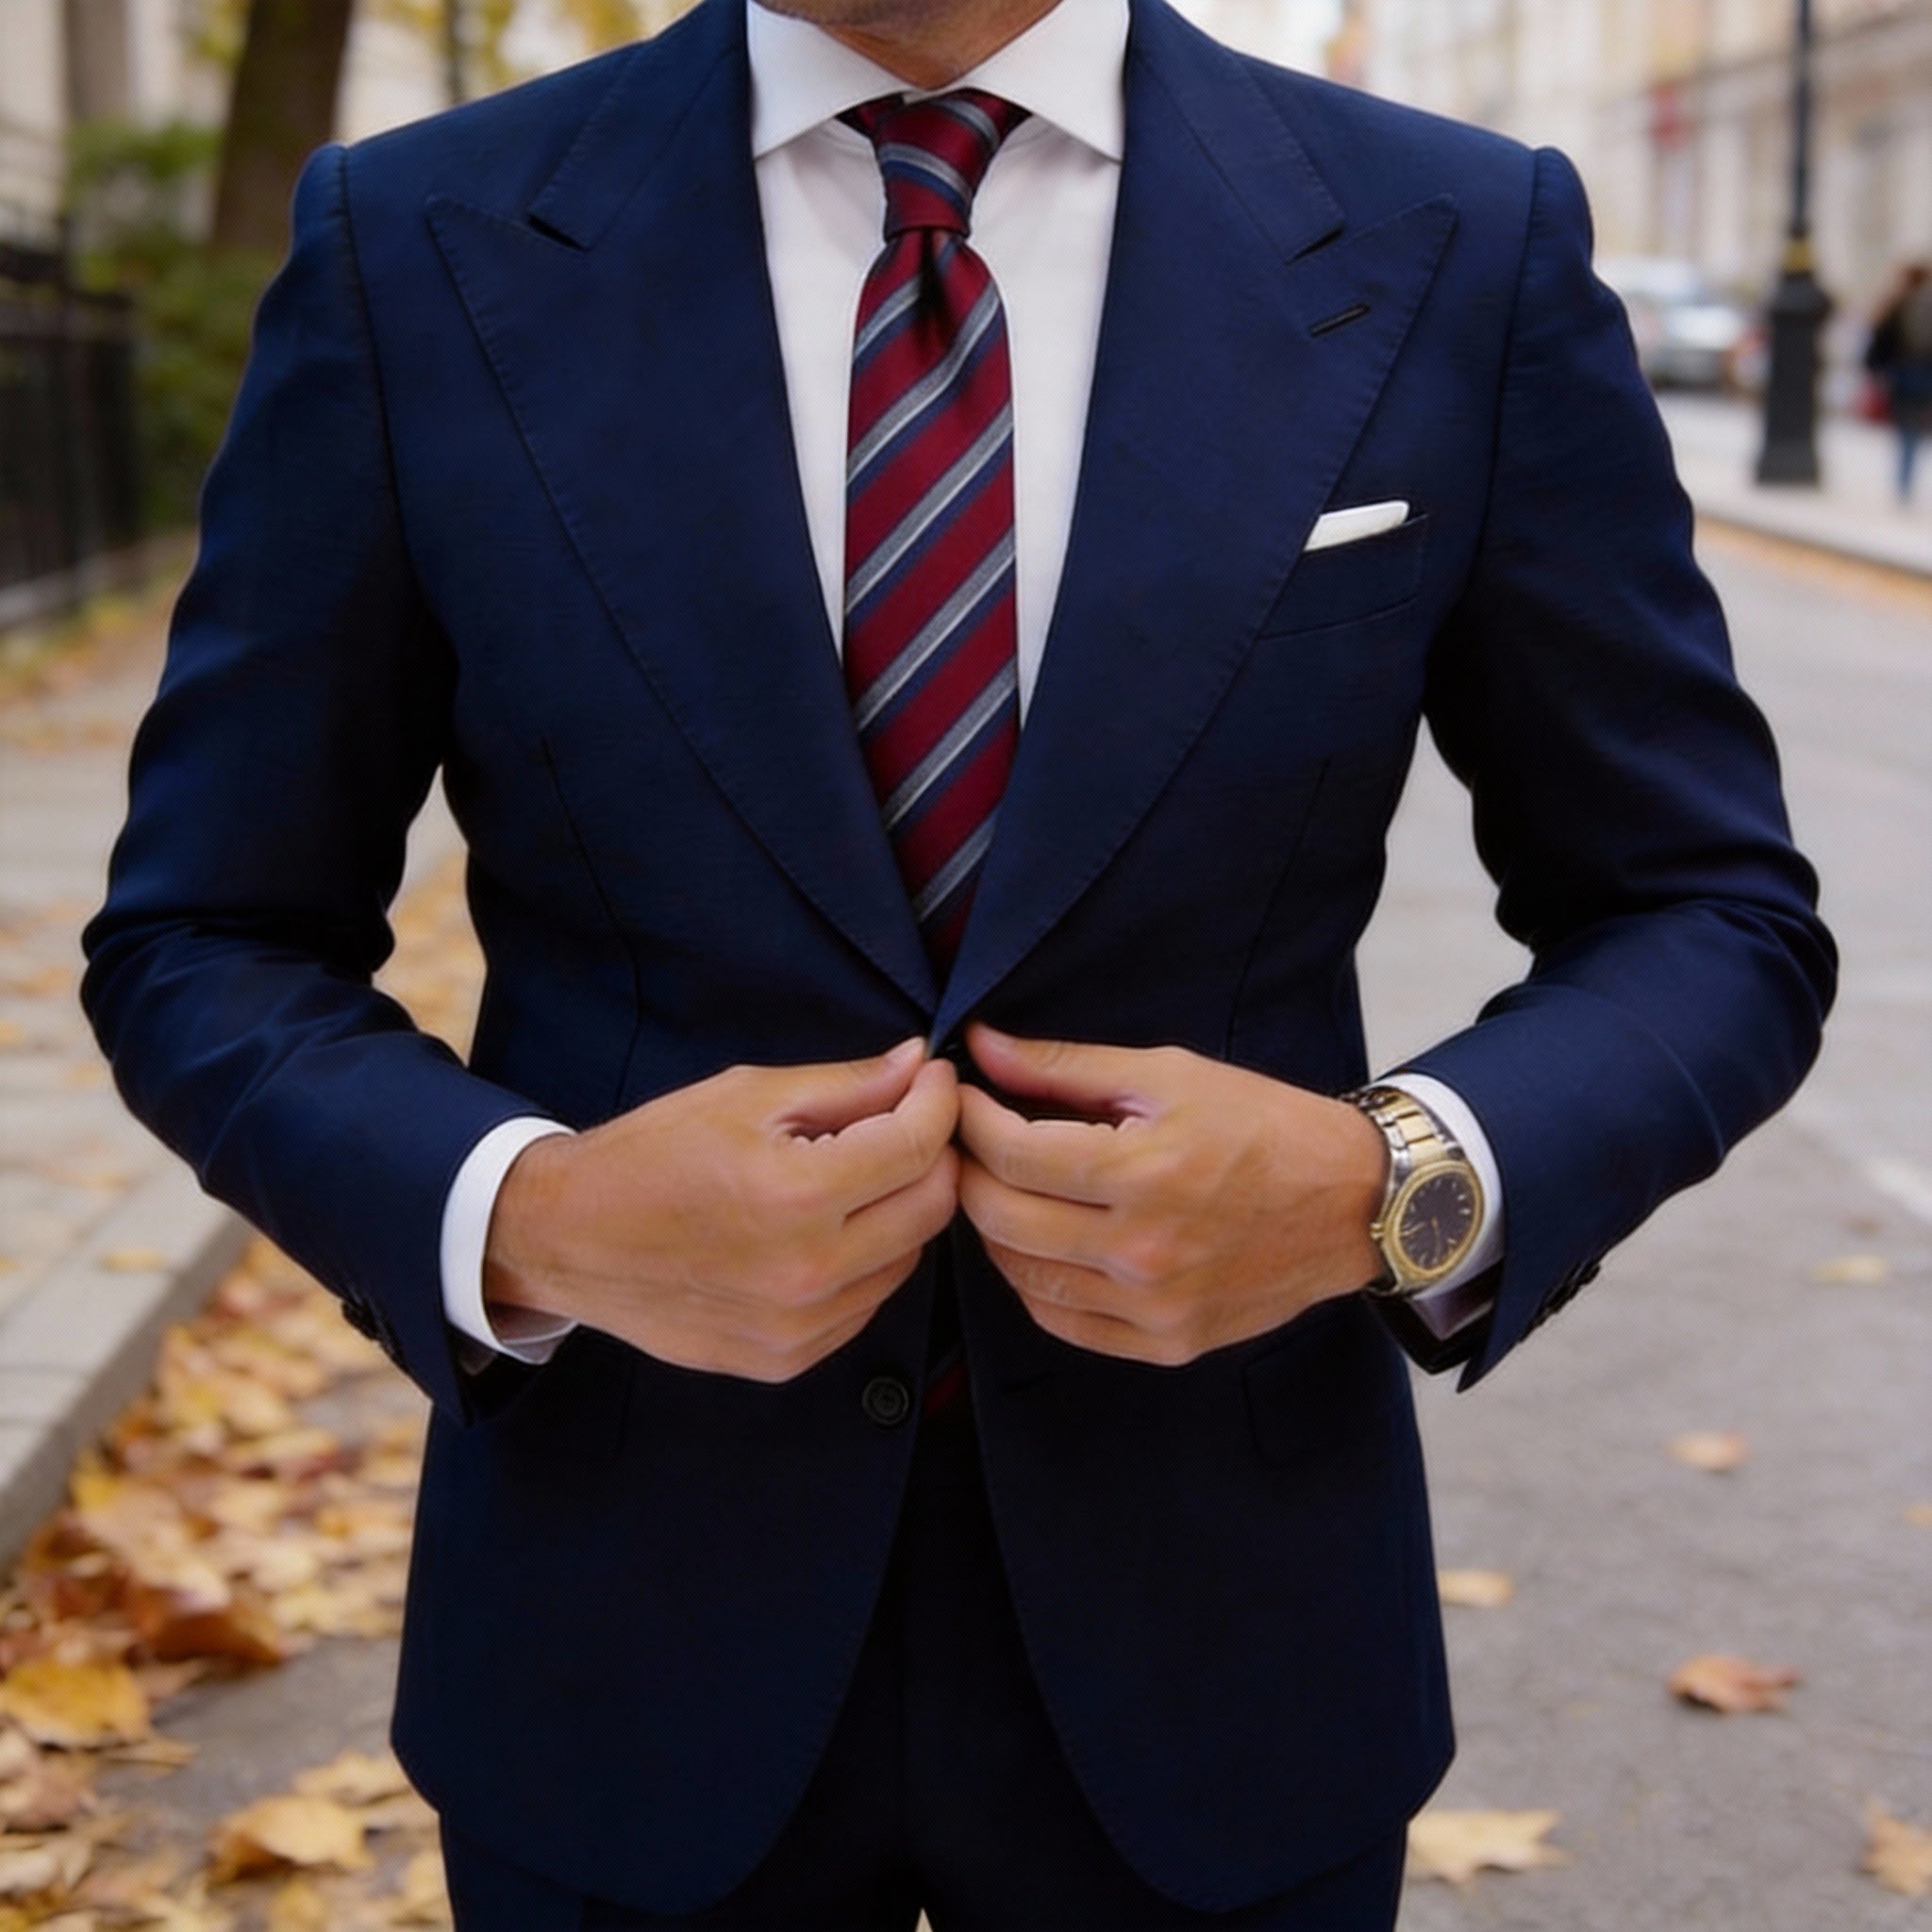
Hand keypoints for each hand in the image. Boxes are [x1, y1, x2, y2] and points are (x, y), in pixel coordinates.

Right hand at [483, 1039, 959, 1382]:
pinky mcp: (787, 1359)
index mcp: (795, 1195)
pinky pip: (866, 1303)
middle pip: (931, 1207)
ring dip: (901, 1210)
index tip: (933, 1079)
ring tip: (856, 1175)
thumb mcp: (746, 1096)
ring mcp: (799, 1327)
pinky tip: (826, 1229)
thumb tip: (918, 1065)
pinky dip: (866, 1261)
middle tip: (906, 1120)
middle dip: (932, 1154)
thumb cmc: (651, 1155)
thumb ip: (845, 1084)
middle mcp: (807, 1272)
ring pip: (908, 1259)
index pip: (917, 1147)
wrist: (567, 1239)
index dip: (938, 1102)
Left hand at [954, 1025, 1386, 1365]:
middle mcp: (1144, 1250)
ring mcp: (1154, 1307)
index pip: (1012, 1152)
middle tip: (968, 1142)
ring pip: (1021, 1275)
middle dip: (969, 1171)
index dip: (970, 1119)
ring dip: (995, 1228)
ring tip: (1002, 1187)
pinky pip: (1062, 1321)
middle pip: (1002, 1218)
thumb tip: (982, 1046)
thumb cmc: (1264, 1125)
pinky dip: (1033, 1281)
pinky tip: (1039, 1242)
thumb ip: (1065, 1066)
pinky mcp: (1166, 1343)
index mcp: (1145, 1172)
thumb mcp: (1169, 1074)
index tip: (962, 1097)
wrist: (1354, 1204)